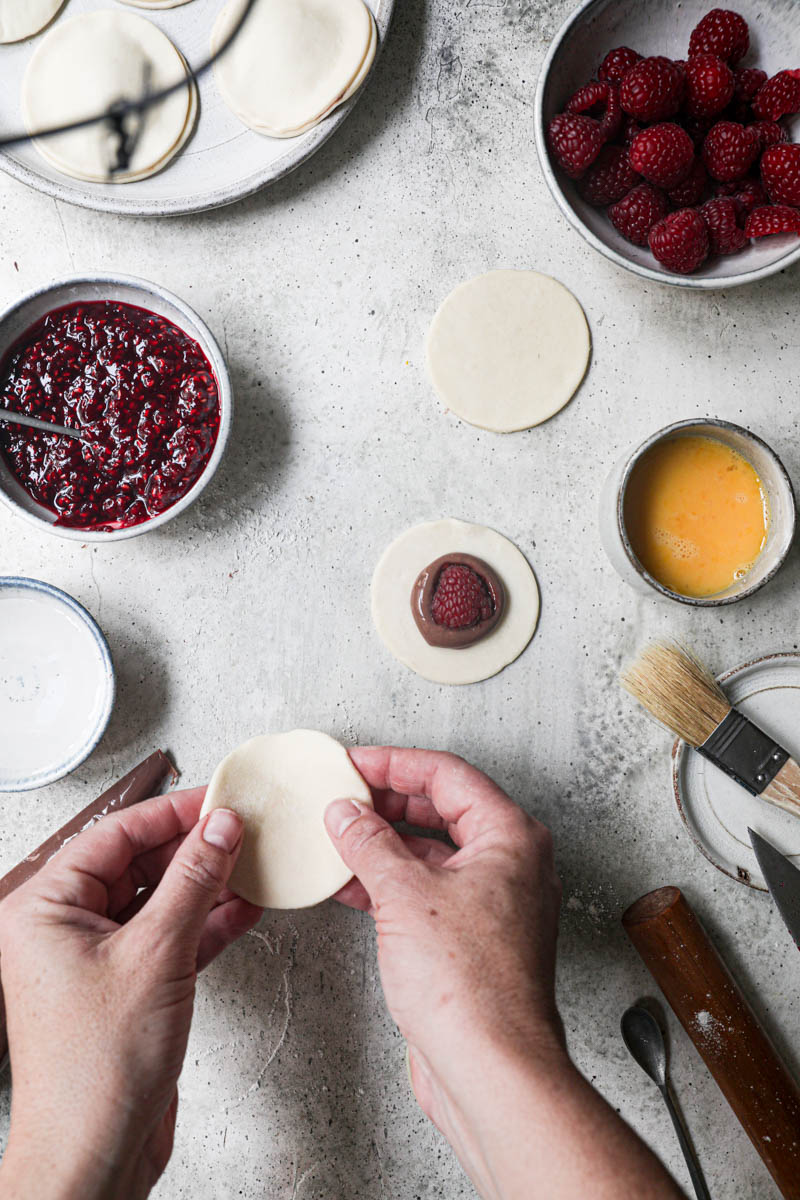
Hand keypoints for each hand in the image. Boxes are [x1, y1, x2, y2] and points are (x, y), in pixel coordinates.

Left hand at [0, 789, 261, 1199]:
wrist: (95, 1154)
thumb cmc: (93, 1071)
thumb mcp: (156, 954)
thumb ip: (193, 882)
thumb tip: (218, 829)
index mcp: (45, 908)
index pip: (115, 835)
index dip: (172, 814)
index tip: (218, 800)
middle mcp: (64, 929)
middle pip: (137, 864)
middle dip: (193, 849)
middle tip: (242, 830)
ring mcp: (96, 959)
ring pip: (158, 900)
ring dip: (206, 885)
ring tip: (251, 863)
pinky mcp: (127, 986)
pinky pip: (169, 936)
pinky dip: (206, 923)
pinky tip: (244, 908)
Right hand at [326, 748, 684, 1199]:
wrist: (490, 1068)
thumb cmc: (470, 986)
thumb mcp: (405, 895)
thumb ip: (370, 844)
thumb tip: (347, 813)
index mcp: (511, 838)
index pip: (447, 775)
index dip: (395, 764)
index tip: (354, 763)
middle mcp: (511, 865)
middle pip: (443, 809)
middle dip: (388, 802)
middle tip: (342, 796)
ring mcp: (495, 903)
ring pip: (434, 853)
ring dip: (385, 844)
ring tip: (337, 836)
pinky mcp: (475, 939)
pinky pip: (429, 891)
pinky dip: (391, 882)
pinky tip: (350, 883)